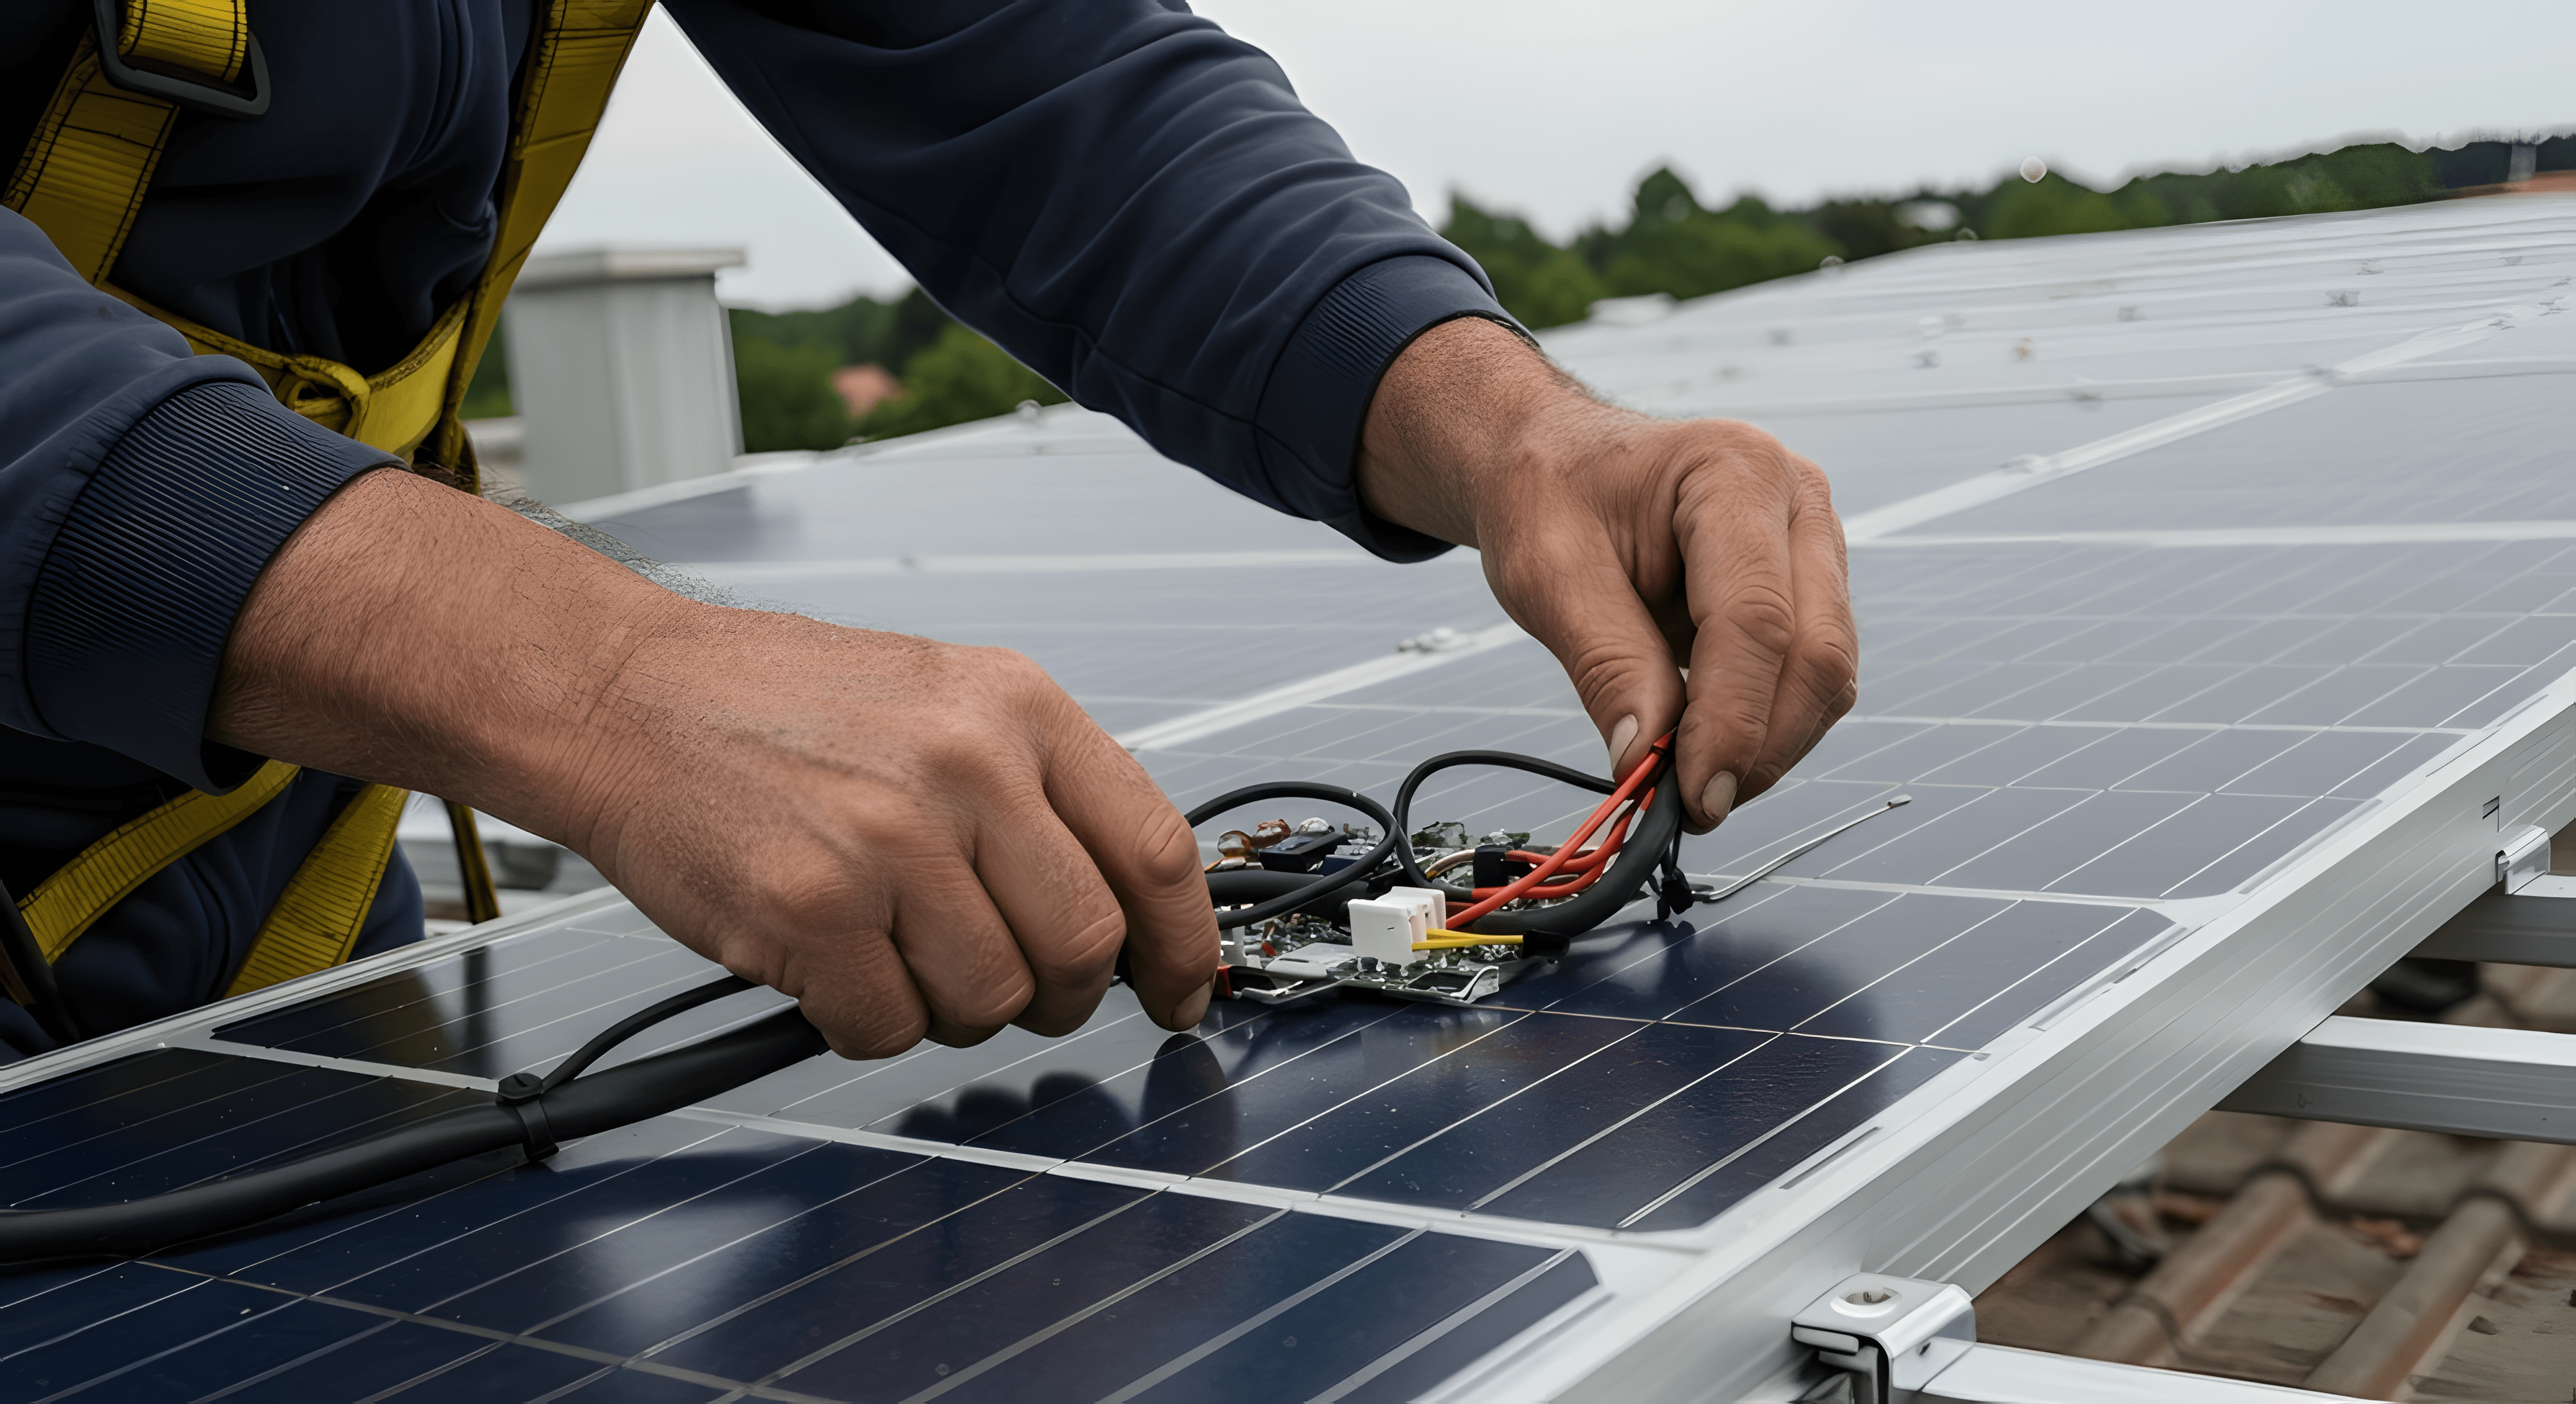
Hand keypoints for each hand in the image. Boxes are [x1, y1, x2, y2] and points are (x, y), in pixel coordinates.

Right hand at [212, 470, 1217, 1056]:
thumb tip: (1129, 905)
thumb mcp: (943, 697)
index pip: (1155, 850)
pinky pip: (888, 1028)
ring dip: (951, 1009)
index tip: (1182, 990)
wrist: (623, 694)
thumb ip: (1040, 788)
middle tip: (1011, 986)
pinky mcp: (810, 910)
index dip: (1185, 944)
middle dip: (1058, 995)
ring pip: (990, 1001)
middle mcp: (968, 765)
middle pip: (1083, 946)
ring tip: (894, 953)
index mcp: (1018, 706)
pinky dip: (866, 1023)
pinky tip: (833, 966)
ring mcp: (889, 841)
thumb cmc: (776, 702)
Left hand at [1357, 317, 1857, 829]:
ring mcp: (1815, 540)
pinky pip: (1811, 673)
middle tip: (1694, 807)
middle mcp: (1796, 498)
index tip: (1693, 795)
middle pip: (1816, 652)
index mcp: (1733, 470)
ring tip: (1692, 782)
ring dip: (1769, 745)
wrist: (1559, 462)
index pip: (1756, 619)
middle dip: (1760, 746)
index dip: (1732, 721)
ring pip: (1827, 673)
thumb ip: (1605, 663)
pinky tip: (1709, 746)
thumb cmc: (1551, 496)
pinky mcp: (1811, 583)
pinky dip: (1768, 724)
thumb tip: (1647, 761)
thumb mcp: (1547, 573)